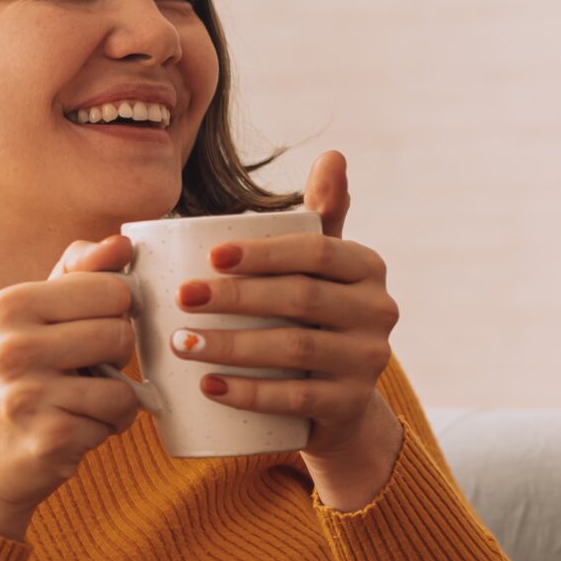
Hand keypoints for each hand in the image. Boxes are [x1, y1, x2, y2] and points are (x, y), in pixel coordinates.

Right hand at [0, 237, 144, 540]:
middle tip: (78, 376)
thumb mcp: (24, 323)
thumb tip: (122, 241)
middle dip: (114, 360)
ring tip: (75, 406)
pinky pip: (116, 421)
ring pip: (124, 383)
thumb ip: (74, 277)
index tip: (85, 336)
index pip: (110, 288)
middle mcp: (13, 344)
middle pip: (122, 332)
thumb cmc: (8, 388)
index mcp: (9, 305)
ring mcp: (30, 392)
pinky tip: (70, 433)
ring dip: (112, 401)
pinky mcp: (51, 437)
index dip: (112, 316)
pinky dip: (105, 431)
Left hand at [172, 151, 405, 505]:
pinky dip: (250, 393)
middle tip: (181, 299)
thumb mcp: (320, 267)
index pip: (315, 251)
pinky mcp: (351, 405)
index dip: (263, 253)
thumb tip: (333, 154)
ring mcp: (369, 361)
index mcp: (367, 267)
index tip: (209, 257)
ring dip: (233, 345)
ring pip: (296, 349)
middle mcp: (379, 311)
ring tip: (182, 343)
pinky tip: (209, 387)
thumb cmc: (312, 318)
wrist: (336, 403)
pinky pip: (298, 398)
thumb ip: (321, 216)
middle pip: (300, 298)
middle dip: (235, 297)